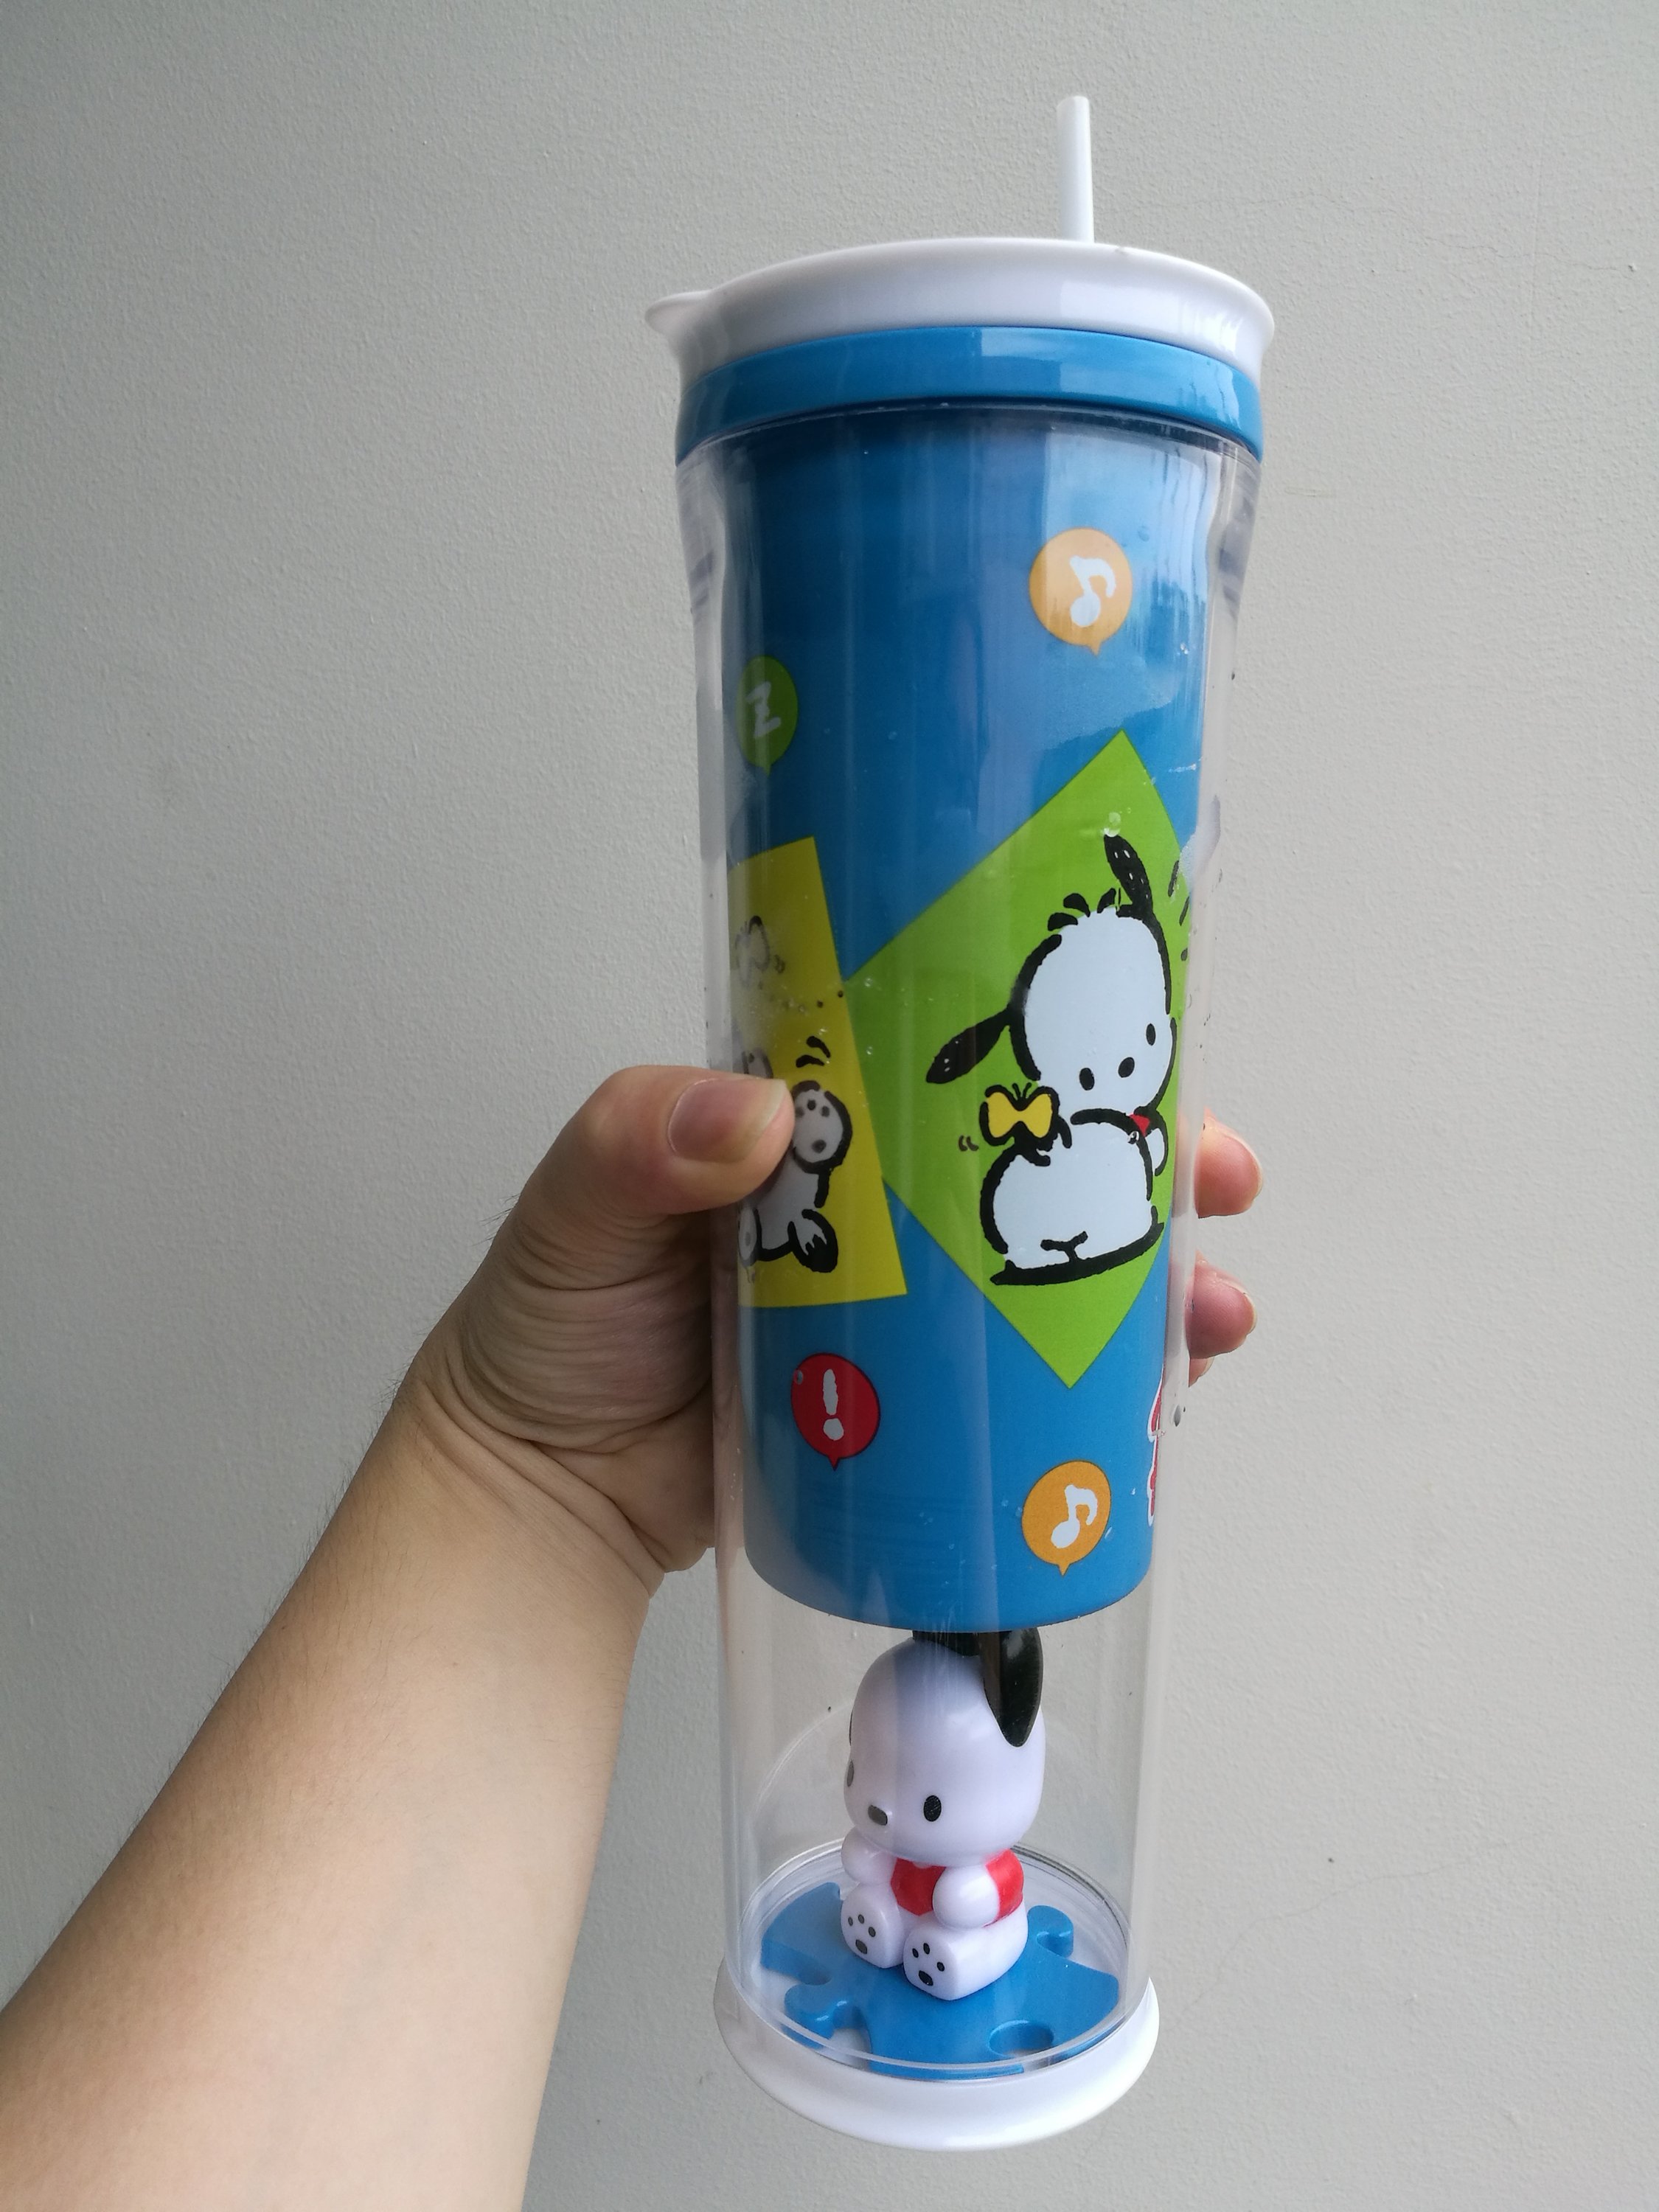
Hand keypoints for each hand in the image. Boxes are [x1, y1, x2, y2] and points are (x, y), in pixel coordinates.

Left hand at [411, 1070, 1260, 1586]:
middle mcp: (878, 1210)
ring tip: (1214, 1310)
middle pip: (1034, 1167)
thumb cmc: (549, 1330)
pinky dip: (1106, 1391)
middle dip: (1145, 1166)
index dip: (1053, 1047)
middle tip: (1217, 1181)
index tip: (1143, 1051)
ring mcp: (907, 1317)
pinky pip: (1027, 1390)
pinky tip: (1164, 1399)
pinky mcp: (916, 1416)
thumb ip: (634, 1146)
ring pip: (1053, 1279)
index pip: (949, 1058)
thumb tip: (756, 1117)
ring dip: (1152, 1285)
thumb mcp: (575, 1210)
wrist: (542, 1496)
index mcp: (814, 1128)